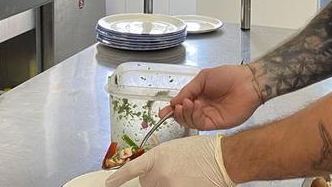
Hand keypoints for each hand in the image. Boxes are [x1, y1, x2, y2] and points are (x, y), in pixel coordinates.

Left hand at [105, 135, 234, 186]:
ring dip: (162, 185)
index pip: (132, 169)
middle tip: (166, 172)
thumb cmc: (202, 150)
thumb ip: (159, 159)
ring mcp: (169, 186)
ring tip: (180, 176)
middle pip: (145, 183)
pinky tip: (184, 181)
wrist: (221, 160)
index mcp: (157, 157)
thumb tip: (151, 169)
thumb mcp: (174, 148)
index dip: (118, 177)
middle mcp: (160, 174)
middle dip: (151, 179)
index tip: (110, 182)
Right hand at [160, 65, 262, 129]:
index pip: (181, 105)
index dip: (171, 109)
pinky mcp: (216, 123)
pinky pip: (199, 124)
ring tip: (187, 103)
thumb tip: (173, 101)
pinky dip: (193, 116)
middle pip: (183, 116)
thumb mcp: (203, 78)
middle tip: (177, 106)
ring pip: (189, 122)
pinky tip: (195, 106)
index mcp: (198, 96)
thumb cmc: (228, 76)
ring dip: (184, 114)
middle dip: (176, 113)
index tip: (163, 112)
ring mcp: (208, 116)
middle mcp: (201, 107)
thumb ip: (188, 90)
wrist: (246, 82)